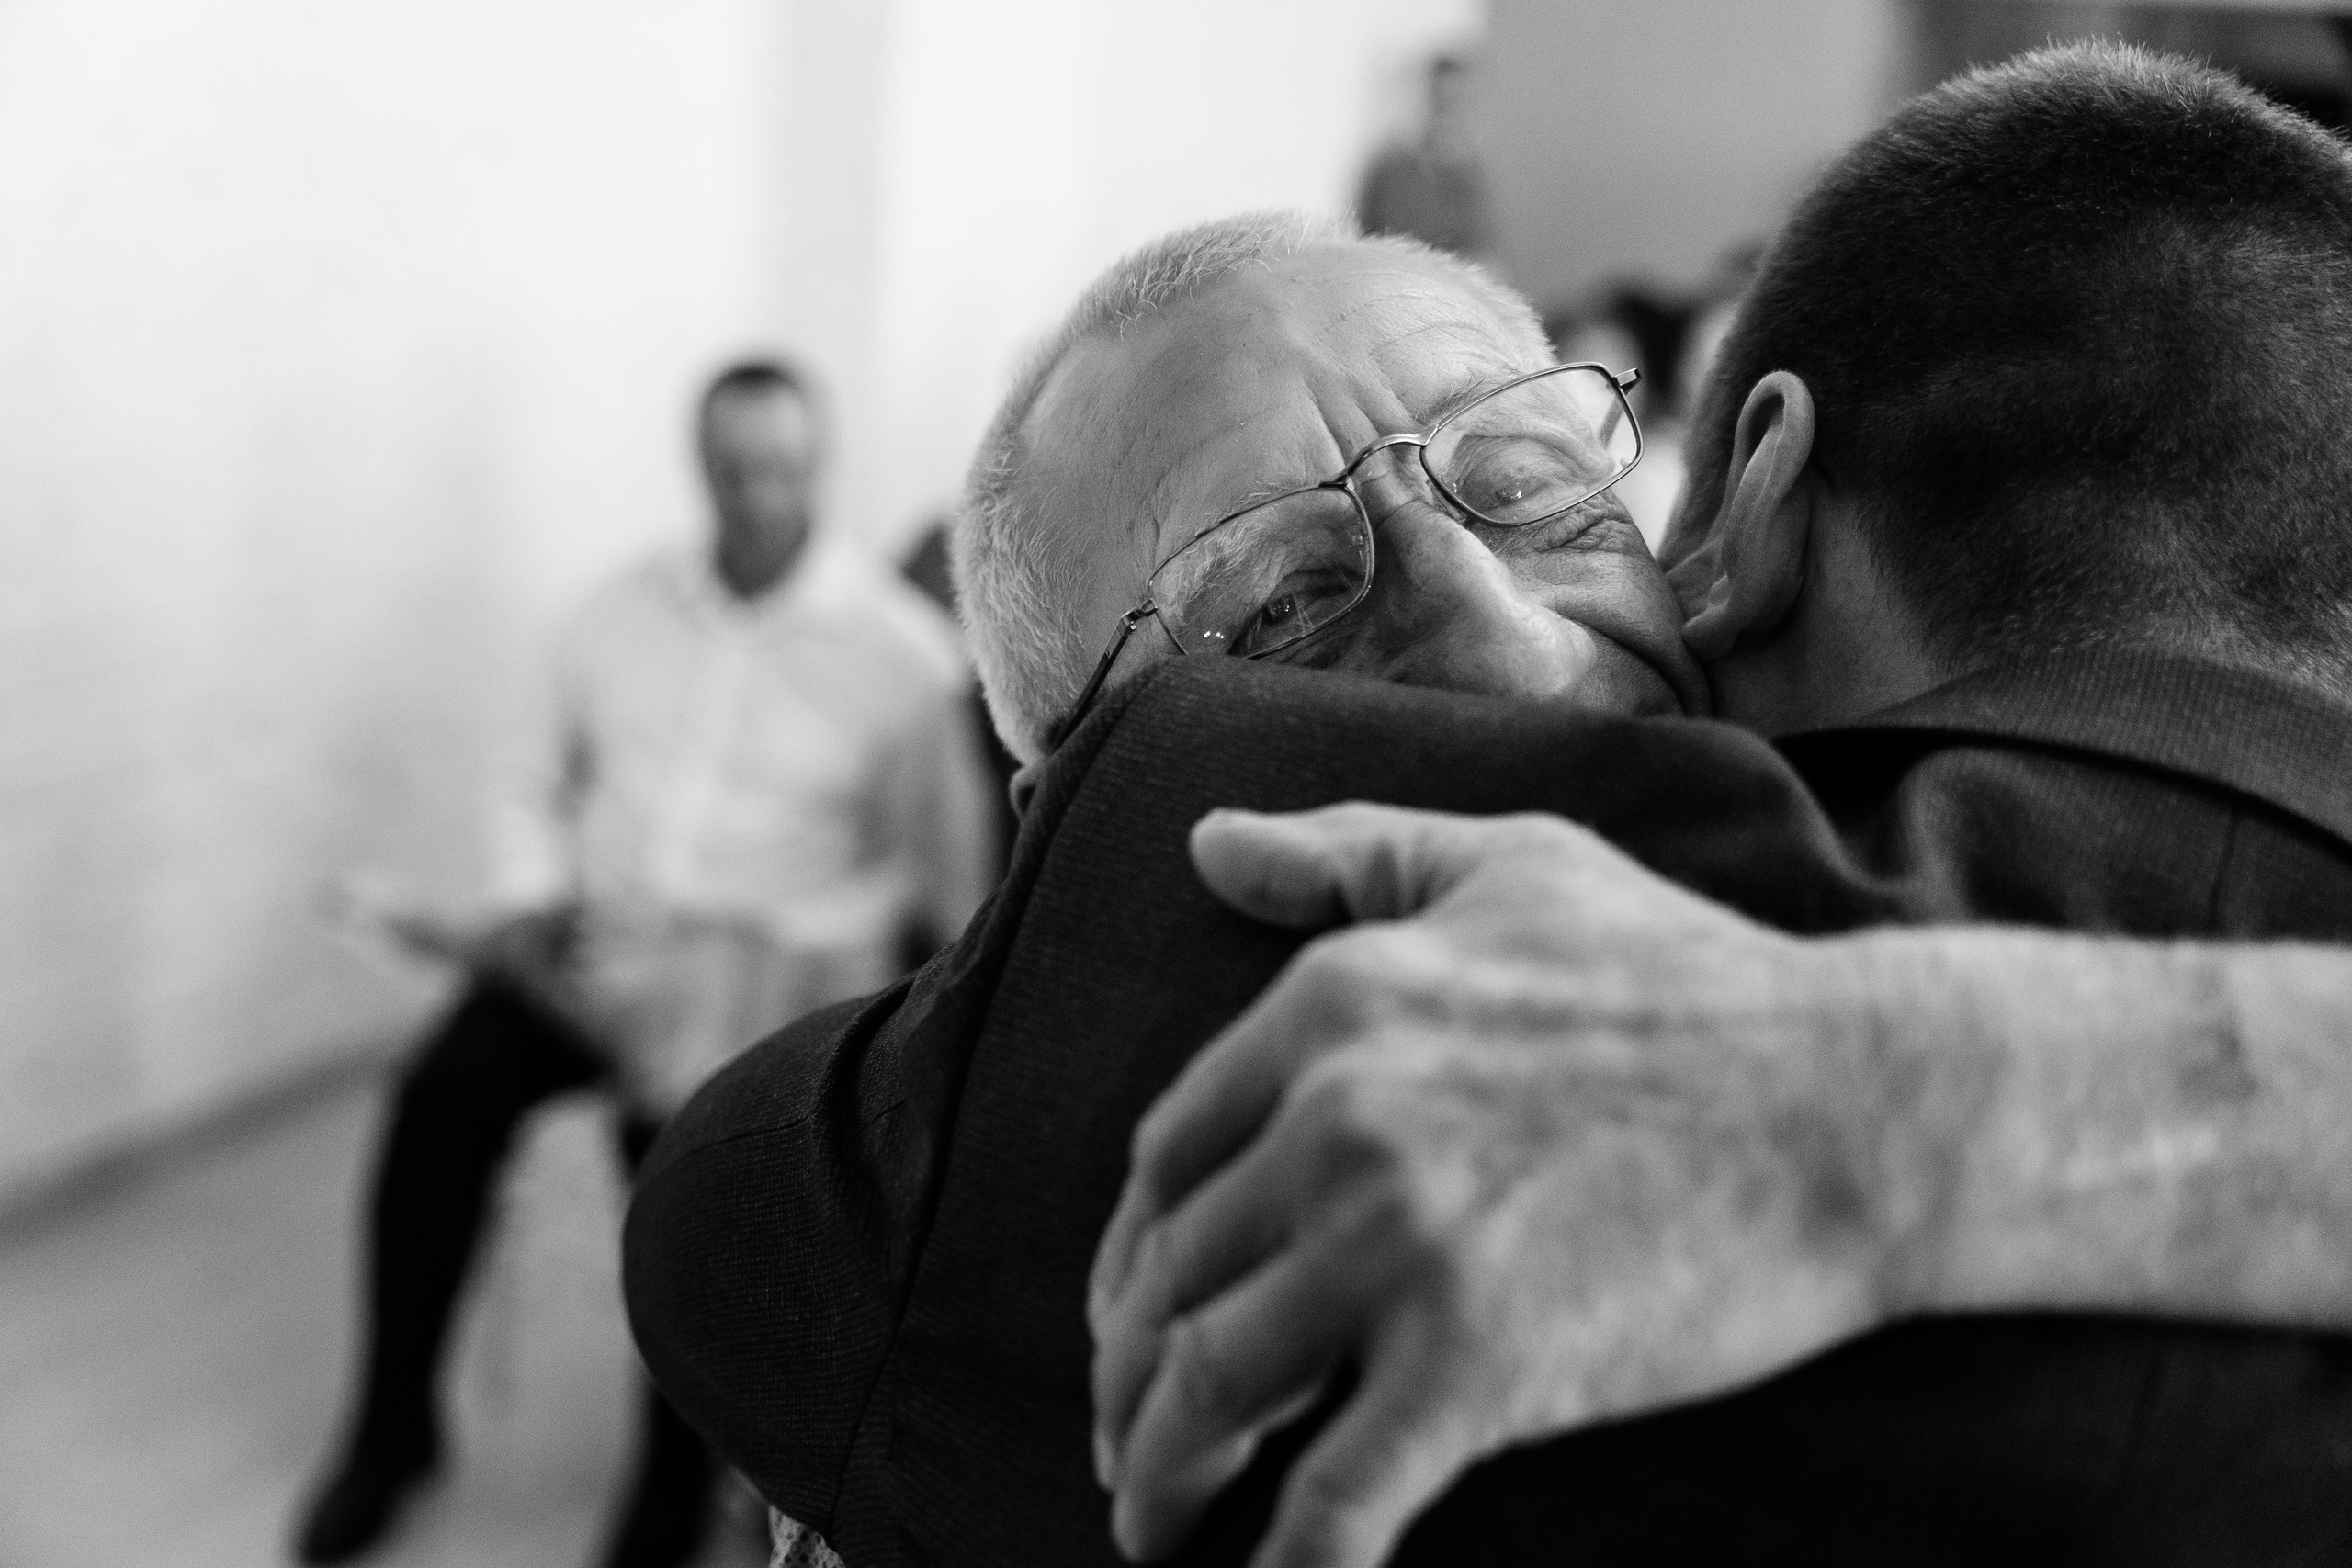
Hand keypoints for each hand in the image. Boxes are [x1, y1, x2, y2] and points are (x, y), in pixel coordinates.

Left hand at [1089, 804, 1956, 1567]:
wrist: (1861, 1100)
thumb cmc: (1693, 977)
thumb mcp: (1507, 864)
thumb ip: (1346, 851)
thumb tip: (1207, 840)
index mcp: (1330, 1007)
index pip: (1165, 1159)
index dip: (1130, 1255)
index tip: (1131, 1317)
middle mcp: (1335, 1123)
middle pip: (1168, 1281)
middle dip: (1127, 1380)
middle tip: (1125, 1445)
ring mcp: (1399, 1246)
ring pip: (1213, 1390)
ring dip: (1163, 1476)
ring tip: (1152, 1527)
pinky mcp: (1477, 1365)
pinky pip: (1334, 1498)